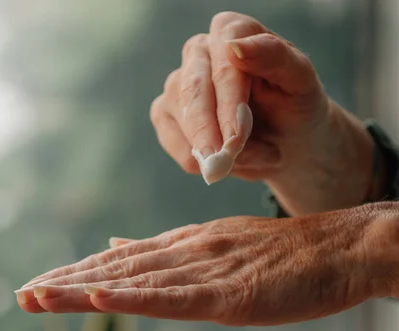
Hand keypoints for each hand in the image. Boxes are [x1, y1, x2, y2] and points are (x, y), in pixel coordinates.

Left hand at [16, 206, 388, 324]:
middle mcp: (182, 252)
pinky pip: (174, 297)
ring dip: (83, 290)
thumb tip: (115, 245)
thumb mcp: (210, 246)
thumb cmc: (275, 253)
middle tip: (20, 296)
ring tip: (41, 297)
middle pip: (114, 269)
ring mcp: (203, 271)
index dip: (74, 274)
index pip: (116, 260)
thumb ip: (163, 250)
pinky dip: (135, 297)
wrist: (332, 248)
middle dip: (64, 283)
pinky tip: (101, 296)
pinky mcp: (228, 293)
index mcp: (179, 245)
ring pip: (133, 281)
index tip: (37, 286)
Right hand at [152, 12, 374, 214]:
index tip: (237, 134)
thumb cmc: (296, 103)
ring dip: (220, 153)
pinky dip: (205, 164)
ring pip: (185, 123)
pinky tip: (233, 161)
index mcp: (230, 31)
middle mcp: (198, 52)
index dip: (229, 100)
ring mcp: (176, 84)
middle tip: (225, 164)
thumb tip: (233, 46)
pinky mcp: (165, 115)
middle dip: (210, 132)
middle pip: (193, 92)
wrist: (288, 140)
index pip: (223, 61)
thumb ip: (274, 56)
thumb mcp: (300, 81)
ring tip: (260, 155)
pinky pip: (178, 147)